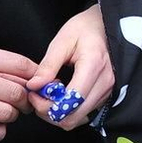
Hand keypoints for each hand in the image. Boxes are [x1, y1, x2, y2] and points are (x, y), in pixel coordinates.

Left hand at [26, 6, 114, 130]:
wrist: (106, 24)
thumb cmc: (85, 28)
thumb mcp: (62, 41)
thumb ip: (48, 65)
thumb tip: (33, 86)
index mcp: (94, 66)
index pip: (69, 101)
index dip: (46, 104)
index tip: (34, 92)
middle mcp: (105, 82)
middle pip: (73, 116)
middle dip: (49, 112)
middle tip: (38, 96)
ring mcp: (108, 90)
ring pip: (78, 118)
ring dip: (58, 113)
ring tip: (49, 95)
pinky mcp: (106, 95)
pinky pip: (84, 113)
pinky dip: (69, 111)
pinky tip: (62, 96)